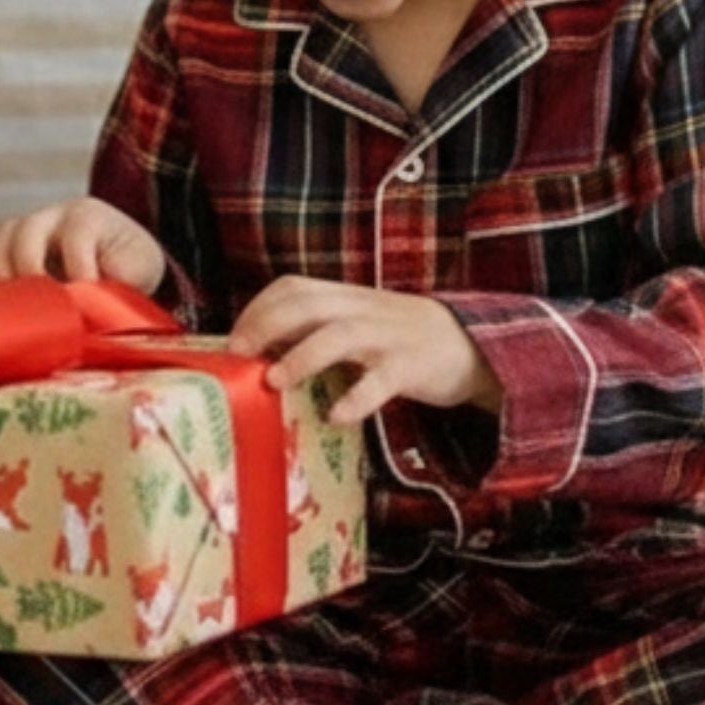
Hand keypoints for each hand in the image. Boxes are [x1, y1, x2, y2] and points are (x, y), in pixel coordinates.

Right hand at [0, 197, 166, 293]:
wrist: (118, 256)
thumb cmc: (129, 264)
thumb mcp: (139, 269)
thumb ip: (121, 280)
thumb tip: (90, 303)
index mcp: (88, 215)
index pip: (76, 237)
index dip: (77, 270)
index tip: (81, 305)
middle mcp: (51, 216)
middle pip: (26, 232)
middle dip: (29, 271)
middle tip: (39, 307)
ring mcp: (23, 230)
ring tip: (6, 309)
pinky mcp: (4, 250)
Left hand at [228, 277, 501, 426]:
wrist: (470, 343)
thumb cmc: (396, 339)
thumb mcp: (355, 324)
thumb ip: (313, 331)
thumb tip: (256, 354)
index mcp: (344, 298)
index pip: (293, 288)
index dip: (259, 308)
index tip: (233, 338)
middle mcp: (361, 310)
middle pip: (308, 304)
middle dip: (267, 325)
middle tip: (238, 354)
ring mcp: (387, 336)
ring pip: (341, 335)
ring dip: (302, 356)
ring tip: (273, 382)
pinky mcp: (412, 366)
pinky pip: (382, 379)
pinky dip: (358, 397)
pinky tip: (336, 416)